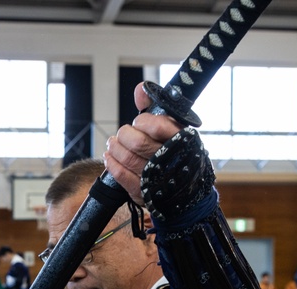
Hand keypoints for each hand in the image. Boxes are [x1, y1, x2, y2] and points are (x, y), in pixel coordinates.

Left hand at [103, 82, 184, 204]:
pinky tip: (109, 157)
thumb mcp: (171, 128)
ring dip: (115, 148)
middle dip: (125, 135)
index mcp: (181, 140)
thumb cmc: (176, 154)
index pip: (157, 125)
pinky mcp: (143, 192)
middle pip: (138, 142)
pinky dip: (112, 164)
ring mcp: (156, 177)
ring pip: (128, 158)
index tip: (139, 122)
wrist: (186, 191)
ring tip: (113, 143)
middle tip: (122, 134)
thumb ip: (153, 107)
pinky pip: (122, 175)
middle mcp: (170, 159)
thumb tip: (140, 89)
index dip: (142, 122)